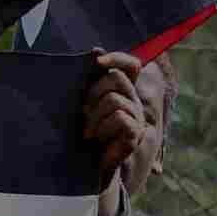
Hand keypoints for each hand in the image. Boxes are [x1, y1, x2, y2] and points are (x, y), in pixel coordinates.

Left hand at [83, 51, 153, 177]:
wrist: (83, 164)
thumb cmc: (80, 131)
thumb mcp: (83, 101)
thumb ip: (90, 78)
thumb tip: (96, 50)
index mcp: (122, 91)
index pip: (131, 65)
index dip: (118, 58)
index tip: (98, 60)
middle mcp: (133, 101)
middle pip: (116, 78)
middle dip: (93, 93)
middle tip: (84, 113)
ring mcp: (136, 118)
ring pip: (114, 100)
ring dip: (94, 116)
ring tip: (89, 131)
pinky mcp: (135, 135)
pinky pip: (120, 118)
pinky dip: (103, 128)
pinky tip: (97, 138)